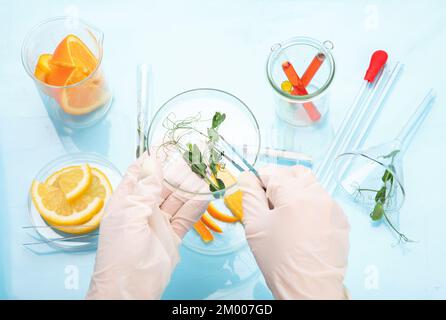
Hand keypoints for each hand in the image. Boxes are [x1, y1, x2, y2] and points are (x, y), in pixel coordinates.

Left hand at [86, 153, 207, 298]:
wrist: (130, 291)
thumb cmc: (121, 254)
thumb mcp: (130, 215)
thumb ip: (144, 188)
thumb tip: (151, 161)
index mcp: (127, 200)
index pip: (140, 172)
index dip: (154, 157)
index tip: (170, 143)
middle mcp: (143, 208)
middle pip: (163, 183)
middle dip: (178, 169)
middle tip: (197, 154)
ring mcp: (159, 222)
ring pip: (178, 198)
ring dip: (191, 185)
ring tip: (207, 169)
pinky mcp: (172, 236)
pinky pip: (187, 216)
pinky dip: (197, 205)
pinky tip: (207, 192)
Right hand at [238, 165, 349, 299]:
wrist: (309, 289)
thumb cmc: (278, 260)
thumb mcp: (255, 226)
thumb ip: (249, 195)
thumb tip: (246, 176)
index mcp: (295, 194)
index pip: (273, 172)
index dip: (259, 180)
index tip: (254, 192)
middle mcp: (318, 195)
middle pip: (295, 173)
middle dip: (280, 181)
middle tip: (269, 202)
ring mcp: (333, 208)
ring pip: (311, 186)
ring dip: (296, 192)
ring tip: (286, 217)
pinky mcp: (341, 220)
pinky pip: (323, 202)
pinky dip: (310, 206)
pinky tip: (301, 227)